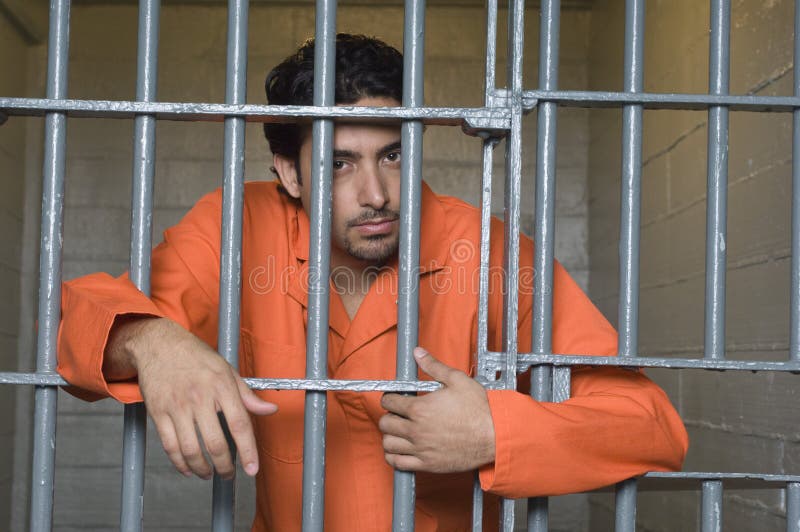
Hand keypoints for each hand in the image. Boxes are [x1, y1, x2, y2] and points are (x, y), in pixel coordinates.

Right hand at [115, 318, 276, 479]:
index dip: (248, 450)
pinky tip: (188, 468)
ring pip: (191, 449)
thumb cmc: (196, 357)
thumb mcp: (227, 370)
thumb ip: (248, 395)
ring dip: (202, 469)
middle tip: (229, 474)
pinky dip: (180, 463)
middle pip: (215, 442)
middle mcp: (200, 397)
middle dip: (225, 466)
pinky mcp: (158, 412)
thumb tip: (270, 410)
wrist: (159, 344)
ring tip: (210, 474)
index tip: (252, 469)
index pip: (240, 424)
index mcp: (222, 386)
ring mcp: (177, 406)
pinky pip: (170, 446)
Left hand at [379, 347, 494, 472]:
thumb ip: (433, 366)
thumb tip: (418, 353)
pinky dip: (393, 457)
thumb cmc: (479, 409)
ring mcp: (421, 448)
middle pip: (385, 423)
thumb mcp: (457, 379)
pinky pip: (398, 464)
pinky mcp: (427, 464)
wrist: (495, 435)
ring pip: (388, 444)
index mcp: (420, 408)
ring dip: (390, 436)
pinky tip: (400, 450)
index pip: (389, 402)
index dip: (390, 397)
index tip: (394, 398)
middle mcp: (416, 430)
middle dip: (389, 416)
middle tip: (397, 414)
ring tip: (398, 431)